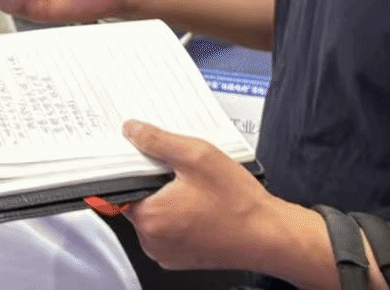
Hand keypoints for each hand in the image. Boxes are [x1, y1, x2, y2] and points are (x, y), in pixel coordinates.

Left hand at [120, 121, 298, 272]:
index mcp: (150, 217)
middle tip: (181, 170)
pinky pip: (169, 231)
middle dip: (154, 181)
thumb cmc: (238, 203)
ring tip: (195, 188)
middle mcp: (152, 241)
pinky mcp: (181, 258)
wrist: (269, 236)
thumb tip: (131, 131)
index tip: (144, 156)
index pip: (121, 187)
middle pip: (138, 199)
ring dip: (167, 199)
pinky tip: (200, 204)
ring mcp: (166, 253)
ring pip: (154, 215)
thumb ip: (157, 141)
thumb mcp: (197, 157)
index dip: (132, 166)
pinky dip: (179, 216)